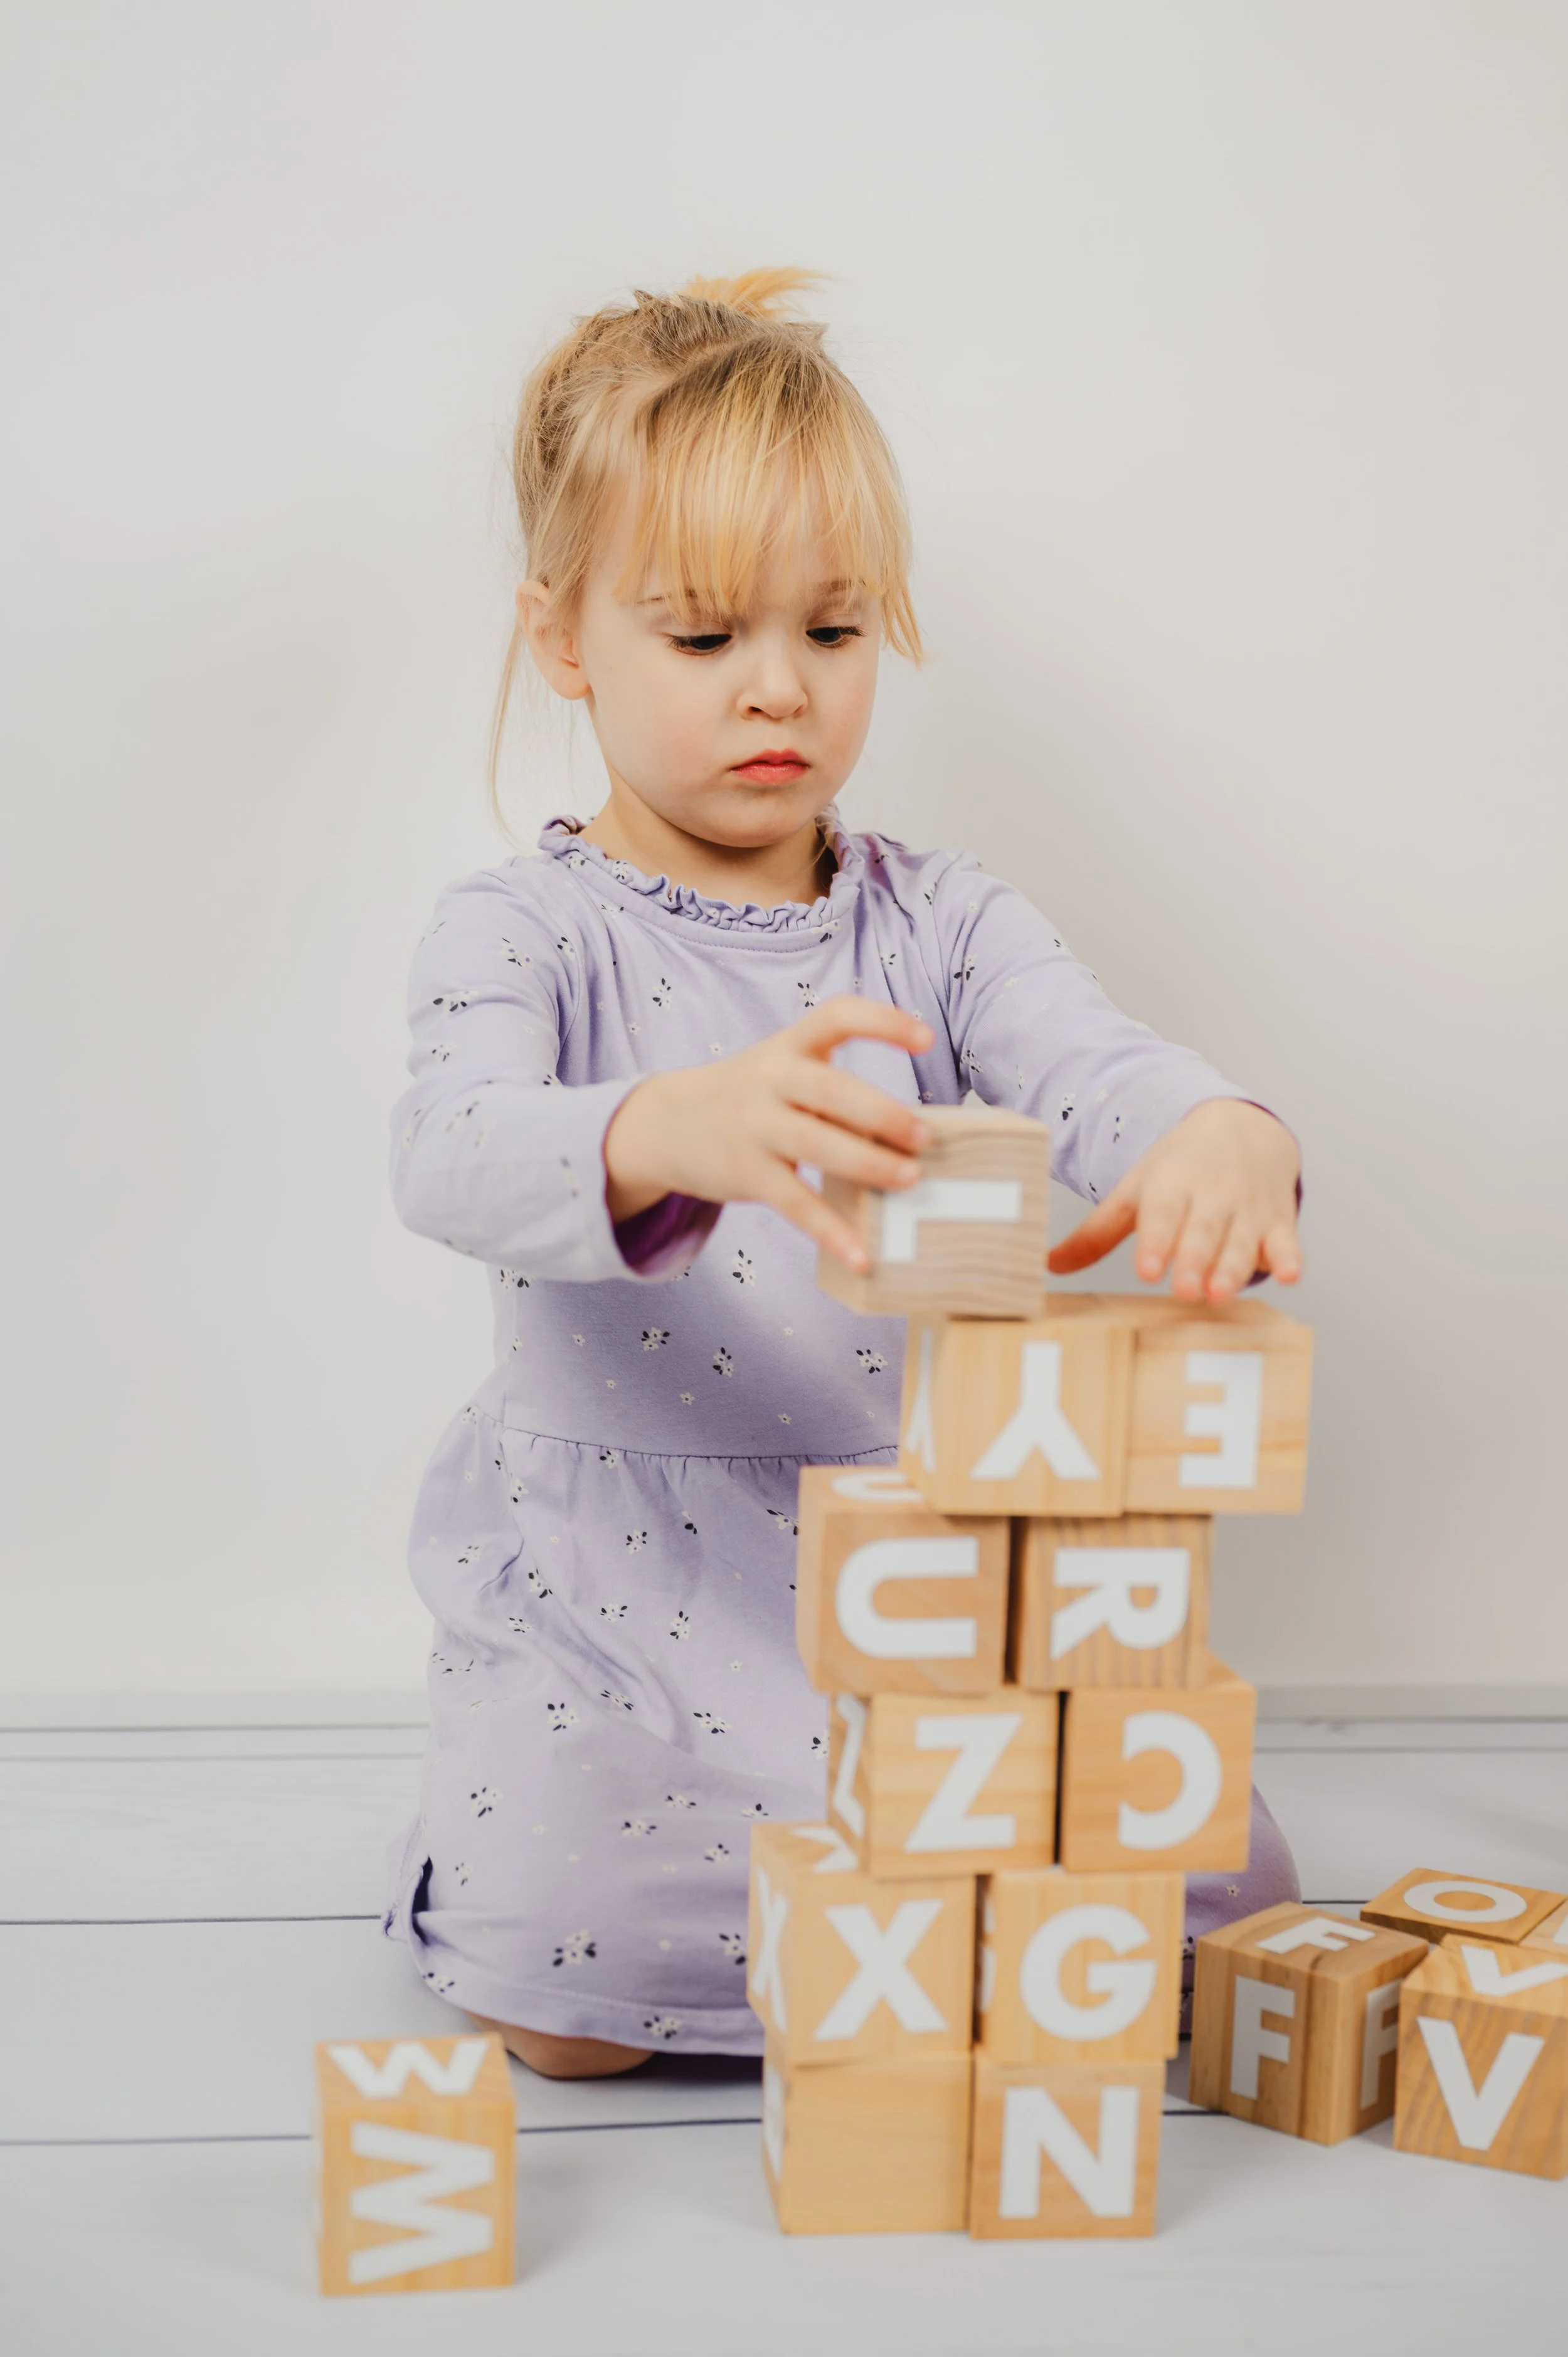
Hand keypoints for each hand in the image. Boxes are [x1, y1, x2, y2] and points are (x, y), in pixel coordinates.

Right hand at [603, 996, 932, 1268]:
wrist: (666, 1124)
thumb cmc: (750, 1098)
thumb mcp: (783, 1076)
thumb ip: (835, 1095)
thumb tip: (907, 1139)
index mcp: (788, 1046)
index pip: (837, 1015)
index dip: (883, 1022)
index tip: (926, 1039)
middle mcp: (770, 1080)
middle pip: (831, 1090)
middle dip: (882, 1113)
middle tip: (924, 1137)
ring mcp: (755, 1127)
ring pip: (817, 1144)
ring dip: (869, 1164)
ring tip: (909, 1179)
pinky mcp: (747, 1173)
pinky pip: (796, 1204)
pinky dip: (831, 1232)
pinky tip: (861, 1256)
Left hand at [1047, 1099, 1301, 1302]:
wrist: (1243, 1128)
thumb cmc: (1178, 1169)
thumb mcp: (1136, 1191)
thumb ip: (1096, 1233)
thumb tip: (1047, 1266)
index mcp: (1170, 1185)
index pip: (1161, 1214)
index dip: (1156, 1241)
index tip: (1147, 1268)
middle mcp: (1210, 1196)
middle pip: (1202, 1231)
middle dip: (1194, 1260)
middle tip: (1184, 1292)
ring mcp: (1247, 1208)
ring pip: (1241, 1241)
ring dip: (1234, 1267)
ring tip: (1221, 1294)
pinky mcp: (1278, 1221)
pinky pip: (1287, 1240)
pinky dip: (1290, 1257)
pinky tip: (1290, 1275)